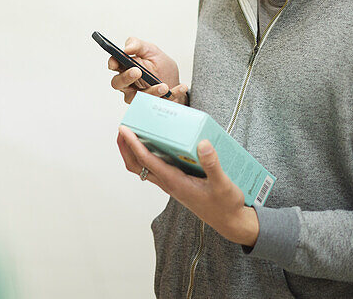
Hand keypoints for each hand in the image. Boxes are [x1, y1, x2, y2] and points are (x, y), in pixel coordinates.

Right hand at [108, 37, 186, 104]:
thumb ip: (137, 45)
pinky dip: (172, 94)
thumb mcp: (151, 50)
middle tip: (137, 71)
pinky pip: (160, 102)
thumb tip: (126, 48)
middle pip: (118, 83)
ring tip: (164, 86)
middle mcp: (128, 84)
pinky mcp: (153, 104)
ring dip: (150, 92)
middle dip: (126, 77)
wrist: (174, 80)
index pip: (114, 65)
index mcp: (125, 68)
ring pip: (137, 97)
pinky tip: (182, 87)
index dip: (113, 63)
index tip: (116, 63)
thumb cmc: (159, 65)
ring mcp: (138, 96)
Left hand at [117, 127, 259, 247]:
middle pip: (137, 165)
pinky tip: (157, 144)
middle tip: (122, 128)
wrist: (230, 222)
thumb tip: (203, 143)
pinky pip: (155, 168)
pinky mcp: (176, 183)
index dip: (133, 144)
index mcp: (175, 182)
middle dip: (125, 147)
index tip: (124, 129)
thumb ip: (213, 164)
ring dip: (134, 151)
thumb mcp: (223, 184)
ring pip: (143, 167)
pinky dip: (148, 155)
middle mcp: (168, 183)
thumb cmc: (225, 205)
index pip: (147, 160)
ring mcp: (171, 184)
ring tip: (133, 133)